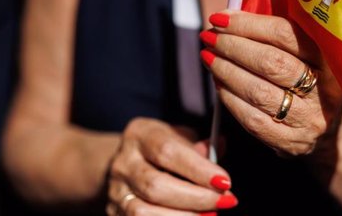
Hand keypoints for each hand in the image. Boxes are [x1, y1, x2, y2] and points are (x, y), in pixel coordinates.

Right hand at [106, 118, 236, 214]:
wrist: (124, 165)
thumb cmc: (160, 149)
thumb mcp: (177, 137)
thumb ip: (199, 146)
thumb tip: (222, 145)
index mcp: (140, 135)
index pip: (168, 152)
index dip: (198, 169)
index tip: (225, 181)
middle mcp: (124, 163)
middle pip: (156, 186)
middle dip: (196, 198)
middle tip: (225, 202)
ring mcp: (116, 192)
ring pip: (144, 212)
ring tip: (210, 215)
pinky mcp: (115, 214)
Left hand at [201, 11, 341, 156]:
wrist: (333, 131)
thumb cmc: (310, 79)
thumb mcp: (307, 54)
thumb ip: (275, 36)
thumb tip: (228, 18)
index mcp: (329, 57)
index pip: (283, 34)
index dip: (247, 24)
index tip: (220, 18)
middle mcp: (324, 89)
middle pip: (270, 62)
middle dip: (233, 46)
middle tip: (209, 37)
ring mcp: (309, 118)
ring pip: (259, 92)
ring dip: (226, 71)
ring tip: (209, 58)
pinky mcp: (292, 142)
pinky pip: (252, 119)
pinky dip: (230, 98)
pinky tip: (219, 84)